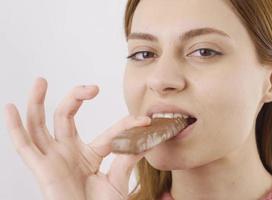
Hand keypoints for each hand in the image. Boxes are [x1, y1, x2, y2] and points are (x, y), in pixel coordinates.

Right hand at [3, 77, 150, 199]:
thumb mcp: (118, 182)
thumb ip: (127, 160)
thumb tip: (144, 140)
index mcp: (89, 155)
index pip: (108, 133)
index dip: (126, 126)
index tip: (144, 120)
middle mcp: (68, 152)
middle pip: (65, 117)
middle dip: (75, 97)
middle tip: (92, 88)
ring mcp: (53, 158)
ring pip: (40, 125)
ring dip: (37, 102)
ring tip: (41, 81)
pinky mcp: (41, 169)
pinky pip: (24, 146)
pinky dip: (14, 127)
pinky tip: (10, 108)